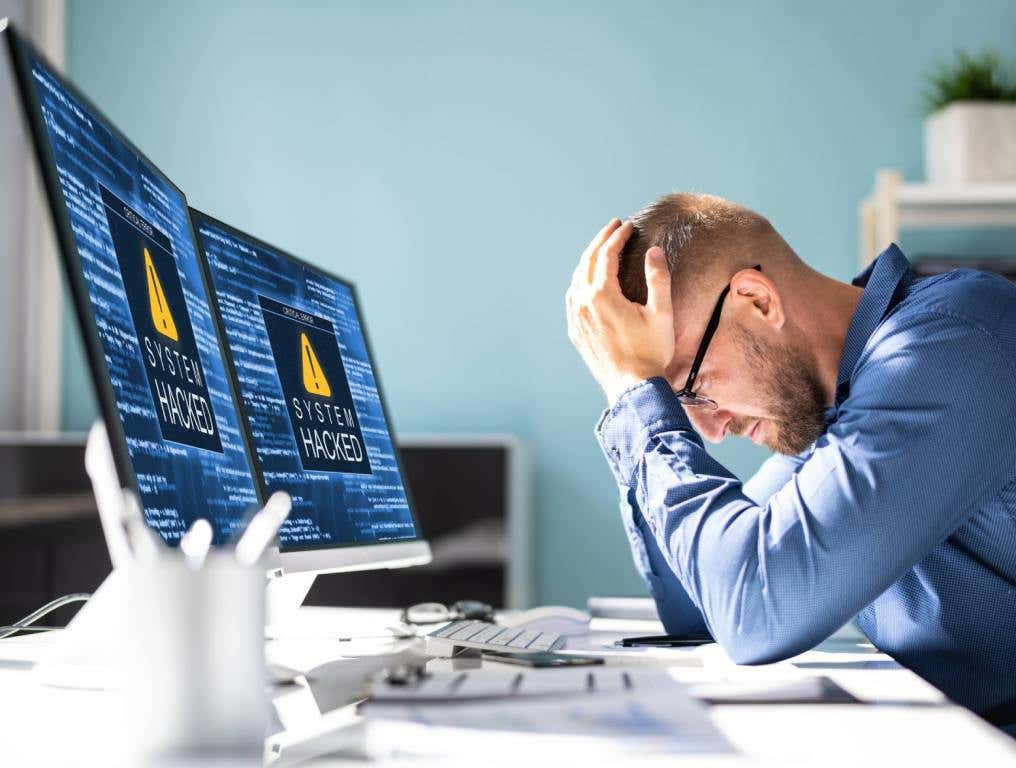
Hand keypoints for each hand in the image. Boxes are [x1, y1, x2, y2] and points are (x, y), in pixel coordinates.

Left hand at [566, 218, 674, 406]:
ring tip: (603, 248)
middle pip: (588, 261)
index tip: (629, 225)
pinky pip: (573, 297)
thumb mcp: (662, 313)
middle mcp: (583, 303)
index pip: (606, 254)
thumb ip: (658, 278)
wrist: (632, 388)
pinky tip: (588, 280)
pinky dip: (581, 280)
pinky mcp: (575, 332)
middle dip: (602, 240)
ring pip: (577, 278)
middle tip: (614, 226)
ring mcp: (576, 318)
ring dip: (590, 259)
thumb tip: (654, 251)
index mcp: (602, 295)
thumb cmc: (650, 352)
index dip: (618, 236)